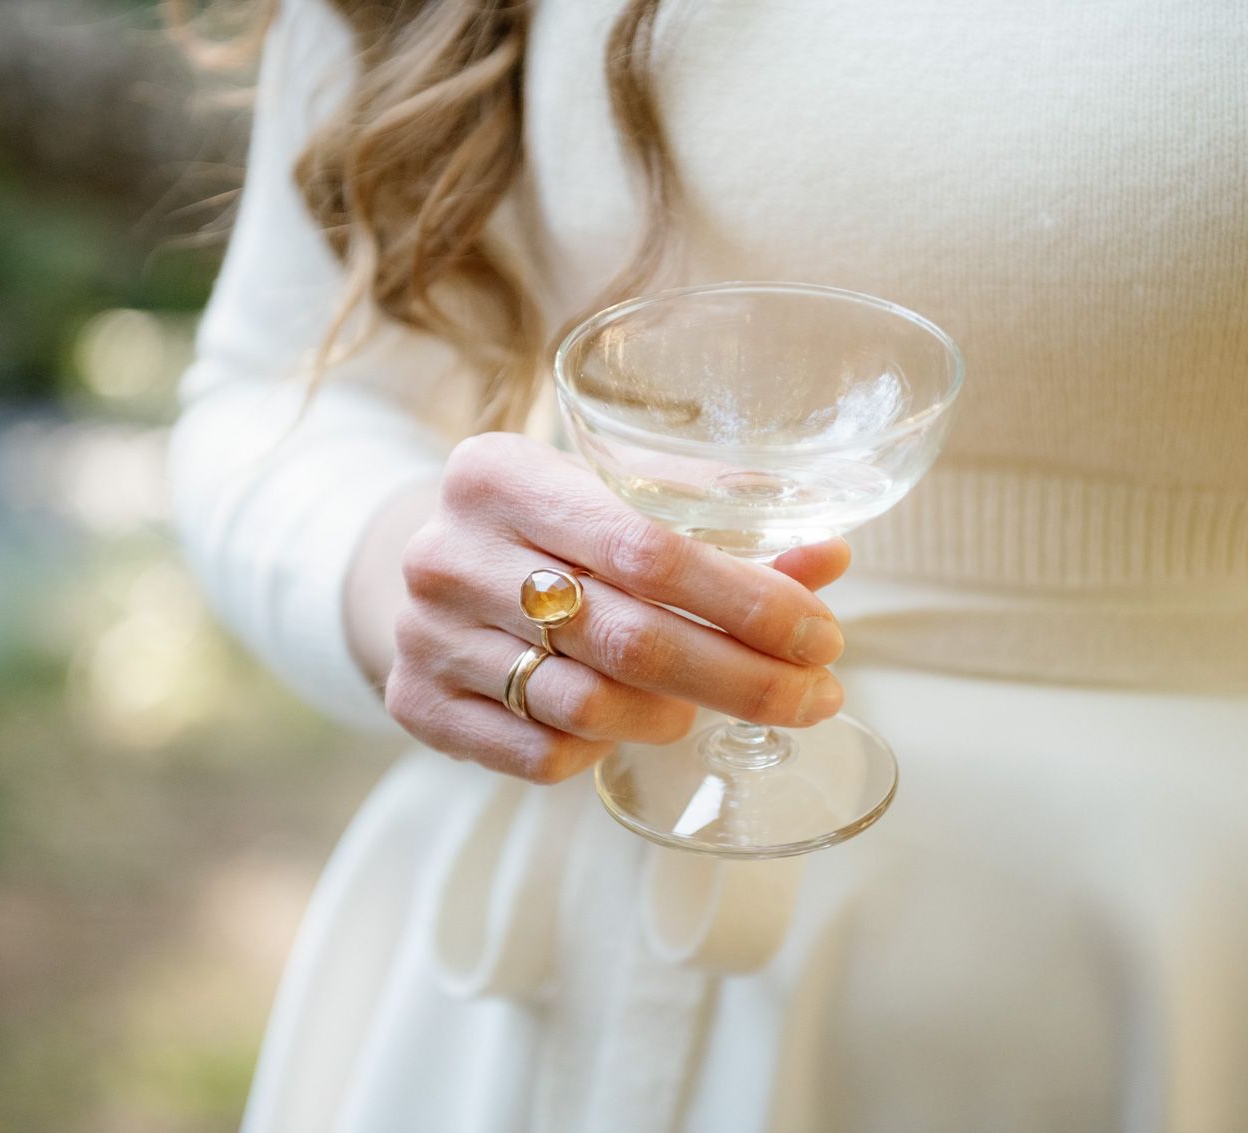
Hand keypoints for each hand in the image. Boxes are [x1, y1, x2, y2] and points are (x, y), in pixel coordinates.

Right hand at [384, 432, 850, 784]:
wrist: (433, 568)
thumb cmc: (551, 527)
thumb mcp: (620, 499)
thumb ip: (724, 527)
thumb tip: (831, 560)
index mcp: (500, 474)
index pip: (647, 550)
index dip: (748, 602)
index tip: (820, 637)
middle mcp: (449, 552)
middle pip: (627, 638)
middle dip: (742, 678)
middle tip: (813, 698)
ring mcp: (424, 635)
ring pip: (587, 706)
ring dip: (674, 715)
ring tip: (709, 701)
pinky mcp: (416, 705)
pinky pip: (540, 755)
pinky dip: (602, 748)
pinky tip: (628, 721)